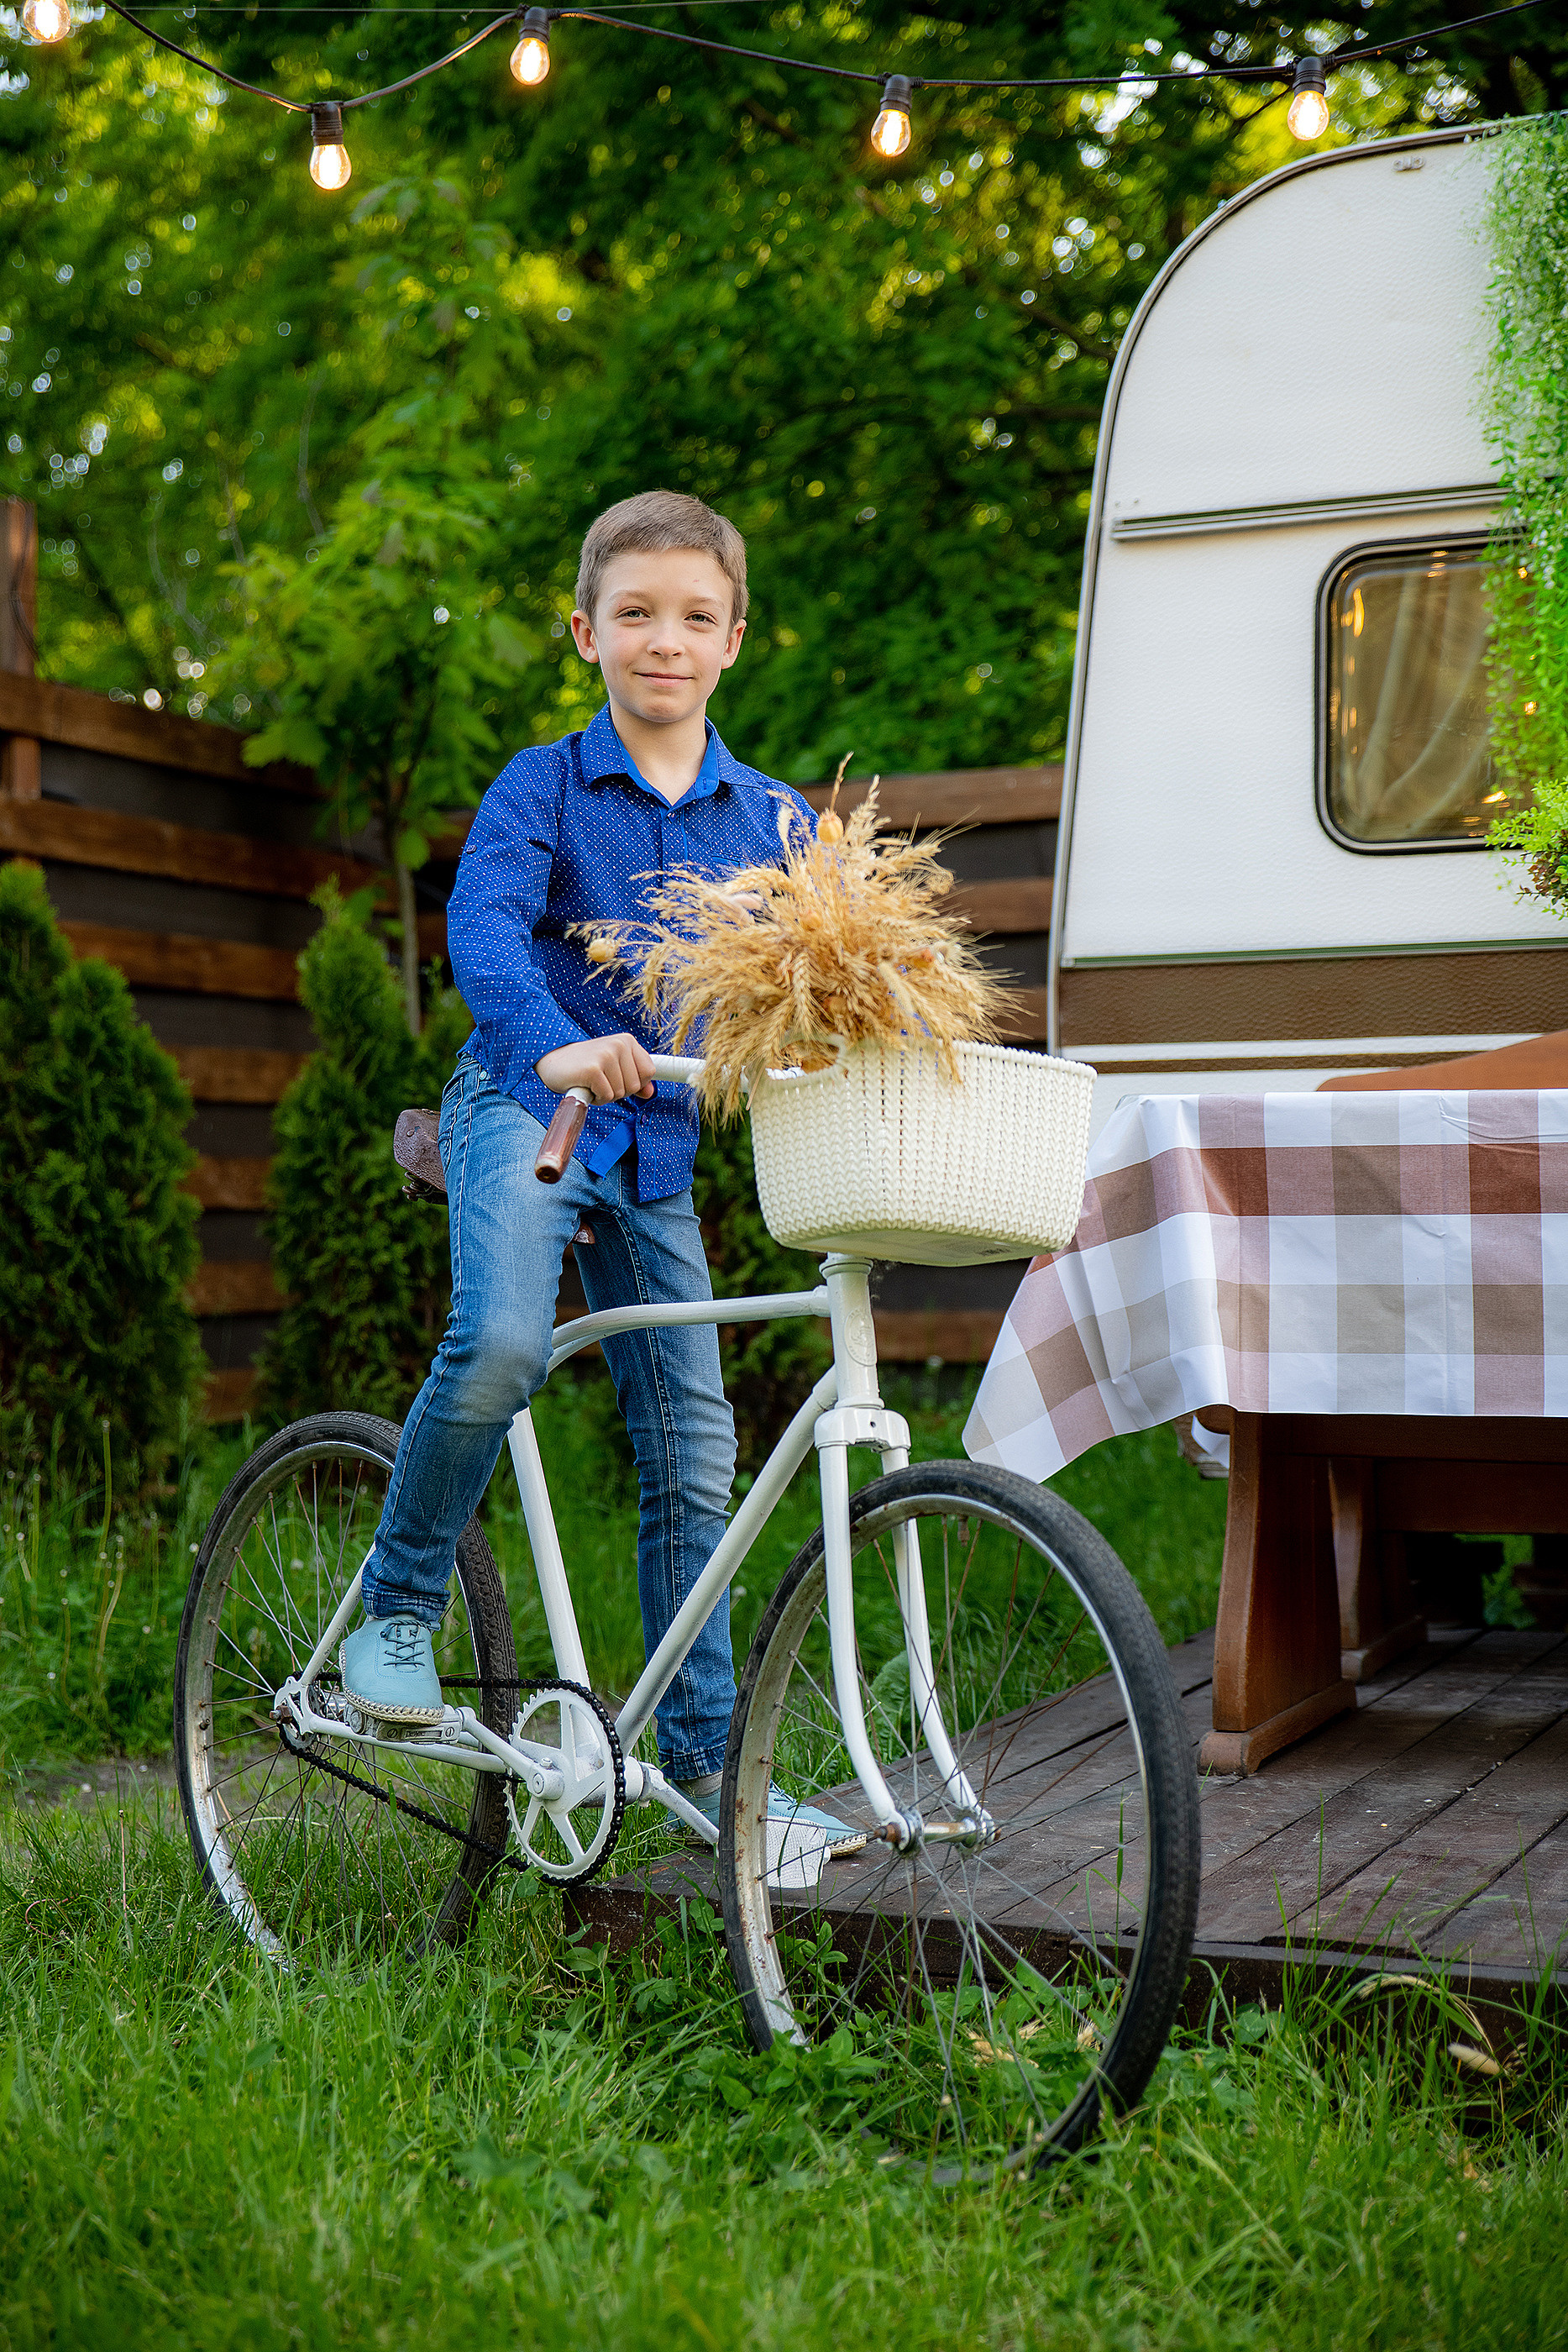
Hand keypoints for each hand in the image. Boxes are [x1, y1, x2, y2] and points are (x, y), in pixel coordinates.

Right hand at [536, 1034, 655, 1104]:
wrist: (552, 1060)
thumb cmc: (585, 1065)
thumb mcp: (614, 1068)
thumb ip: (634, 1078)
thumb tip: (650, 1093)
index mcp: (627, 1041)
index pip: (649, 1072)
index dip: (634, 1083)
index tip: (617, 1078)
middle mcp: (619, 1044)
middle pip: (635, 1085)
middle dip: (618, 1091)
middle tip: (600, 1080)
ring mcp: (606, 1055)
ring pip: (621, 1093)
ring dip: (605, 1095)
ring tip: (592, 1082)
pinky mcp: (593, 1069)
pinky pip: (606, 1097)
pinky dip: (596, 1098)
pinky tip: (585, 1086)